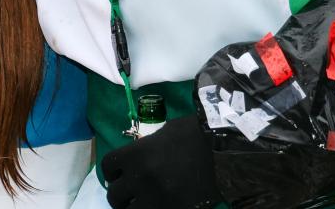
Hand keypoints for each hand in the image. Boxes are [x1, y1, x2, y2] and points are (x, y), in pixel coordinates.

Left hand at [102, 116, 222, 208]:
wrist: (225, 151)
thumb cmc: (196, 134)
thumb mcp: (166, 133)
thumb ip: (147, 147)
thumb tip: (138, 157)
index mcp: (136, 154)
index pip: (108, 167)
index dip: (111, 172)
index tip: (117, 175)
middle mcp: (140, 178)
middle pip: (114, 196)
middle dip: (120, 195)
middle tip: (128, 194)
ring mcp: (156, 198)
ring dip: (133, 208)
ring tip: (142, 203)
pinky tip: (158, 205)